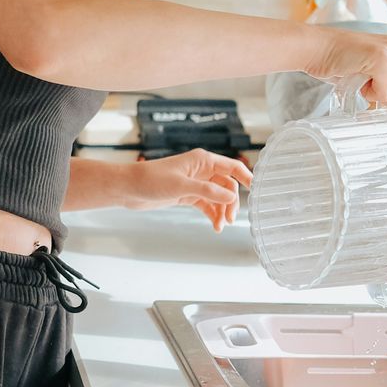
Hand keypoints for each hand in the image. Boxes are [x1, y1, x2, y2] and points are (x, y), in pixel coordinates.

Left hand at [131, 149, 253, 231]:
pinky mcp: (187, 195)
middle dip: (231, 202)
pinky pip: (207, 204)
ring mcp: (195, 183)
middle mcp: (201, 170)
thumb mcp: (181, 186)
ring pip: (218, 197)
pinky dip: (213, 214)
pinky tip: (215, 226)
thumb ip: (207, 191)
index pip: (232, 167)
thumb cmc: (151, 180)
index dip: (246, 177)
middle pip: (227, 185)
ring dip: (222, 211)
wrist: (128, 188)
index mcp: (202, 160)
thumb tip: (232, 197)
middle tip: (230, 219)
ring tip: (220, 226)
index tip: (257, 191)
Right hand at [303, 27, 386, 105]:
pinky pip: (384, 94)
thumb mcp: (373, 70)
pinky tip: (356, 74)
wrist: (315, 49)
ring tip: (358, 74)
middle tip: (361, 76)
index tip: (372, 84)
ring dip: (372, 92)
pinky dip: (366, 92)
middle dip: (380, 93)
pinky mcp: (383, 59)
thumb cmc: (338, 60)